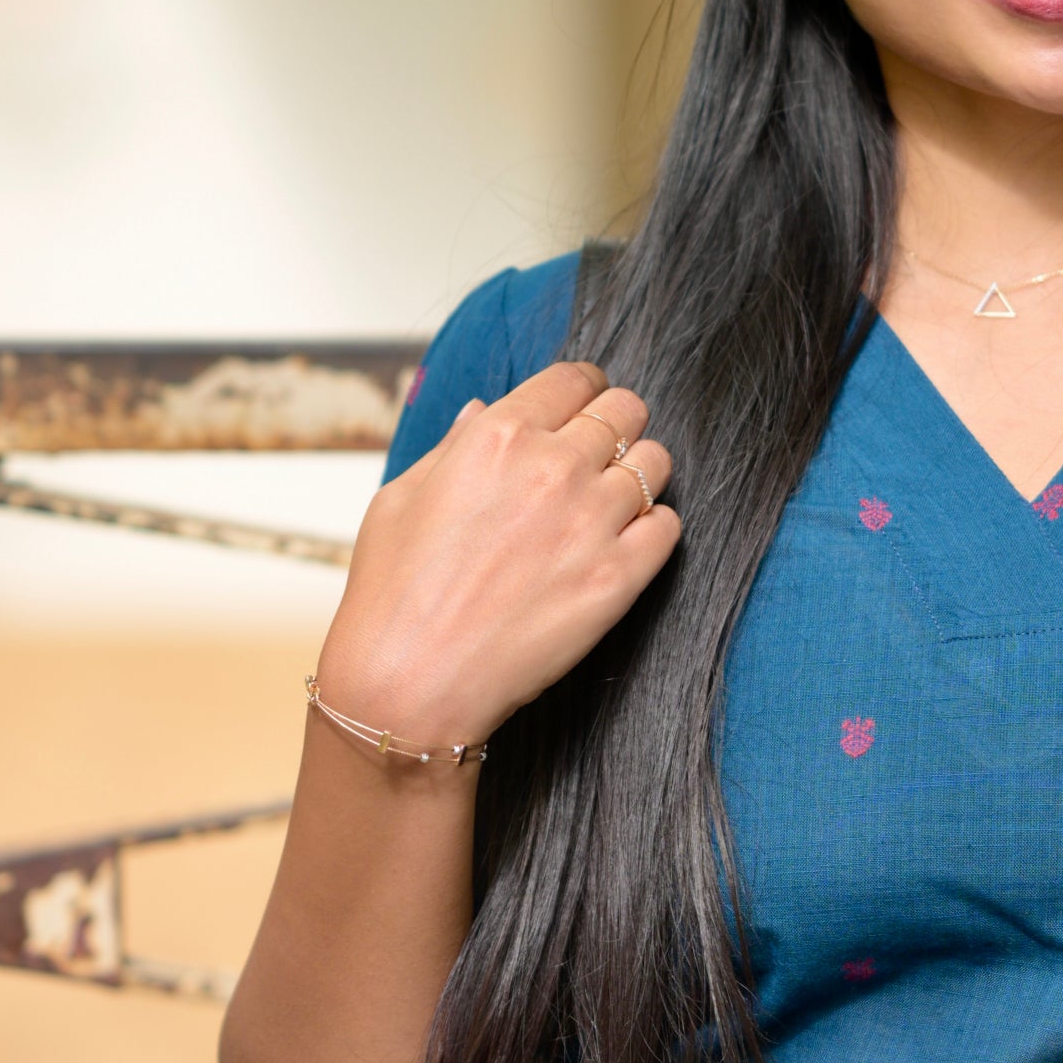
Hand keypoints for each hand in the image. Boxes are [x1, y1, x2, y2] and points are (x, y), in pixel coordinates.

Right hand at [315, 361, 679, 751]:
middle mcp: (552, 468)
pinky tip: (623, 546)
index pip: (575, 378)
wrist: (408, 684)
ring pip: (657, 463)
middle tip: (602, 454)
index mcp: (497, 436)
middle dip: (617, 424)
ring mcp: (591, 522)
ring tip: (611, 504)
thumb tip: (484, 411)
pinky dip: (653, 529)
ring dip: (639, 476)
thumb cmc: (392, 593)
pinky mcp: (618, 579)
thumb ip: (455, 446)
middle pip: (626, 410)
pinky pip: (669, 526)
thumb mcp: (402, 497)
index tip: (583, 409)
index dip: (584, 390)